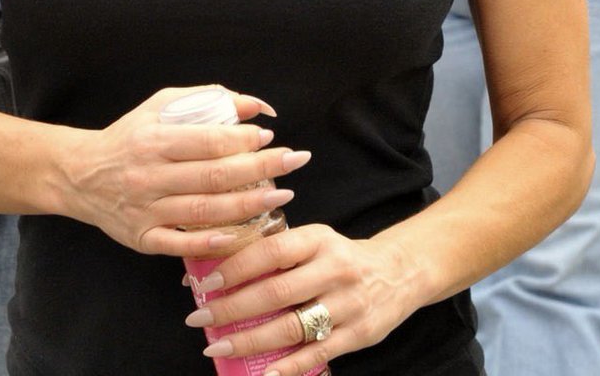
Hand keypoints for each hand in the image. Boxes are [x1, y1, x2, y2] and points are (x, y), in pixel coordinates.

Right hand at [57, 86, 311, 258]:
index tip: (269, 137)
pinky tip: (242, 234)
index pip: (208, 141)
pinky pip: (183, 244)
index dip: (243, 140)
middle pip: (214, 176)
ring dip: (249, 205)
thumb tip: (257, 106)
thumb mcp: (161, 106)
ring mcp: (147, 210)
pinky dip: (214, 242)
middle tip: (294, 162)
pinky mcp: (143, 238)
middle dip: (260, 169)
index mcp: (154, 141)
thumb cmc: (129, 136)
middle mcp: (150, 176)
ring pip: (206, 211)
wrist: (80, 175)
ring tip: (282, 195)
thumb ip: (208, 99)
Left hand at [183, 224, 416, 374]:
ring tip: (218, 345)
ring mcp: (347, 304)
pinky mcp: (357, 335)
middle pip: (276, 292)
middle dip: (233, 307)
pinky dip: (287, 368)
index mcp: (318, 238)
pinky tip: (262, 374)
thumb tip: (211, 266)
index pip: (271, 251)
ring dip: (250, 340)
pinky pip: (315, 355)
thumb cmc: (339, 256)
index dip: (236, 267)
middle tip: (200, 317)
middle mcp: (334, 269)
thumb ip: (272, 251)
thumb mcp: (313, 241)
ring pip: (292, 327)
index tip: (207, 282)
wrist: (398, 272)